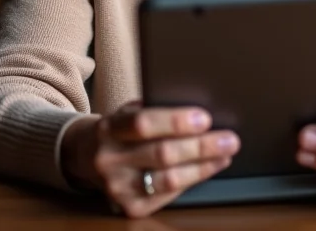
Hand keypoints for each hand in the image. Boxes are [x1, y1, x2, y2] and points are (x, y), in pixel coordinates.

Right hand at [60, 101, 239, 217]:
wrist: (86, 156)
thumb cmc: (119, 128)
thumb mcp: (127, 111)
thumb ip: (154, 109)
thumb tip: (197, 109)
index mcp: (108, 129)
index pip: (143, 124)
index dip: (175, 121)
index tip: (205, 117)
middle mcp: (109, 160)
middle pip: (162, 154)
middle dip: (201, 146)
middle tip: (229, 139)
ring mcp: (118, 188)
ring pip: (169, 179)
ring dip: (203, 166)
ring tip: (225, 153)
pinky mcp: (129, 207)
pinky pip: (168, 195)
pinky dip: (193, 180)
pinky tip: (210, 167)